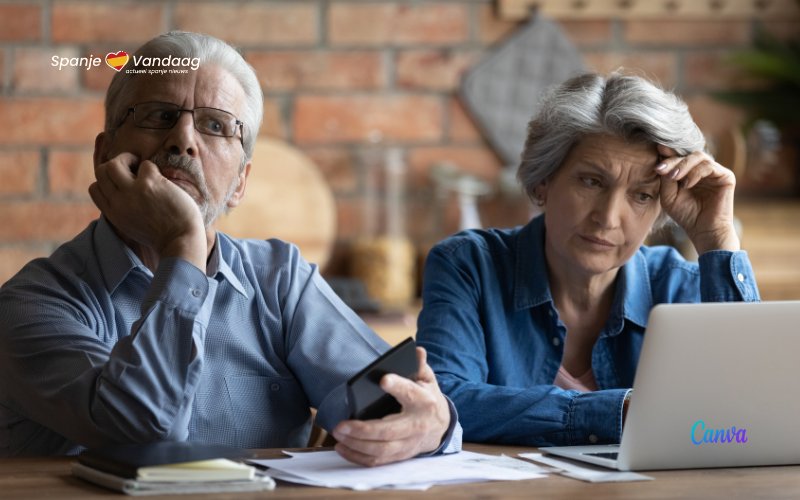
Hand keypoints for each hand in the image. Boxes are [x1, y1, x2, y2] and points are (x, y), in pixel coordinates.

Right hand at [89, 152, 206, 268]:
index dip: (107, 180)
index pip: (94, 188)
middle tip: (133, 168)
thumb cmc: (164, 235)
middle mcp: (118, 202)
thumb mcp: (132, 226)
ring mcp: (132, 192)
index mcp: (113, 214)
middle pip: (101, 171)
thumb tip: (124, 192)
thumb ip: (124, 210)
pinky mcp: (149, 184)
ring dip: (128, 158)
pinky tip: (163, 180)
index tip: (123, 181)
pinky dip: (153, 169)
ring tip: (141, 166)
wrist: (181, 242)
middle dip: (116, 164)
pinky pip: (145, 165)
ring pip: (113, 164)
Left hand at [332, 347, 450, 466]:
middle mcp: (416, 425)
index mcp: (424, 402)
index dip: (397, 386)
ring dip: (356, 445)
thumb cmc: (427, 398)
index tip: (382, 380)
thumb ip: (420, 366)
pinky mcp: (399, 456)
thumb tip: (417, 351)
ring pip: (381, 450)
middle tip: (341, 424)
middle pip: (389, 431)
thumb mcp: (427, 379)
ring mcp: (408, 444)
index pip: (410, 393)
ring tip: (338, 434)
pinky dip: (357, 457)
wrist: (440, 427)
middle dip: (363, 430)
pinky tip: (342, 447)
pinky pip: (377, 461)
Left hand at [655, 145, 739, 253]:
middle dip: (672, 160)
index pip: (678, 157)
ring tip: (674, 177)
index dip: (667, 153)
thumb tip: (662, 162)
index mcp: (689, 172)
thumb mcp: (669, 196)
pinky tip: (687, 184)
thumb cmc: (686, 215)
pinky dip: (695, 173)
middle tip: (660, 168)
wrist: (703, 230)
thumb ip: (666, 180)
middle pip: (687, 154)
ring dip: (683, 165)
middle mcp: (702, 169)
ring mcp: (715, 172)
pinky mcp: (726, 176)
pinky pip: (709, 166)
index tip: (656, 152)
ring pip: (698, 156)